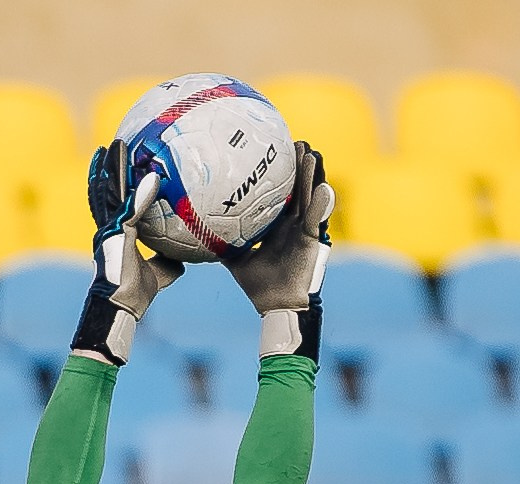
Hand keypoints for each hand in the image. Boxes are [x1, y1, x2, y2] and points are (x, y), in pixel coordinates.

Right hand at [71, 141, 183, 367]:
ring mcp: (109, 231)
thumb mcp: (158, 275)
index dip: (118, 183)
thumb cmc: (134, 297)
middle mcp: (108, 229)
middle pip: (108, 191)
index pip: (116, 202)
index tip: (123, 164)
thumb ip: (167, 262)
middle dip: (109, 168)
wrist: (119, 308)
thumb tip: (185, 258)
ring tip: (117, 147)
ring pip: (110, 193)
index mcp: (115, 234)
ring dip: (115, 169)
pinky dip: (140, 194)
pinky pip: (129, 210)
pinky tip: (151, 178)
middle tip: (114, 145)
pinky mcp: (115, 236)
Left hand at [228, 143, 332, 357]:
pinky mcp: (313, 238)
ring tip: (310, 154)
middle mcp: (293, 222)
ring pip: (310, 195)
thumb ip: (221, 243)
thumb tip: (195, 232)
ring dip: (312, 175)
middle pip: (298, 187)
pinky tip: (323, 189)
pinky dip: (321, 204)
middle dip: (298, 165)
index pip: (279, 192)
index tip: (274, 150)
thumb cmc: (258, 284)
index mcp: (278, 223)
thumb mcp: (235, 259)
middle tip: (293, 142)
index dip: (279, 173)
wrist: (276, 305)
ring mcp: (305, 228)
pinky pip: (317, 219)